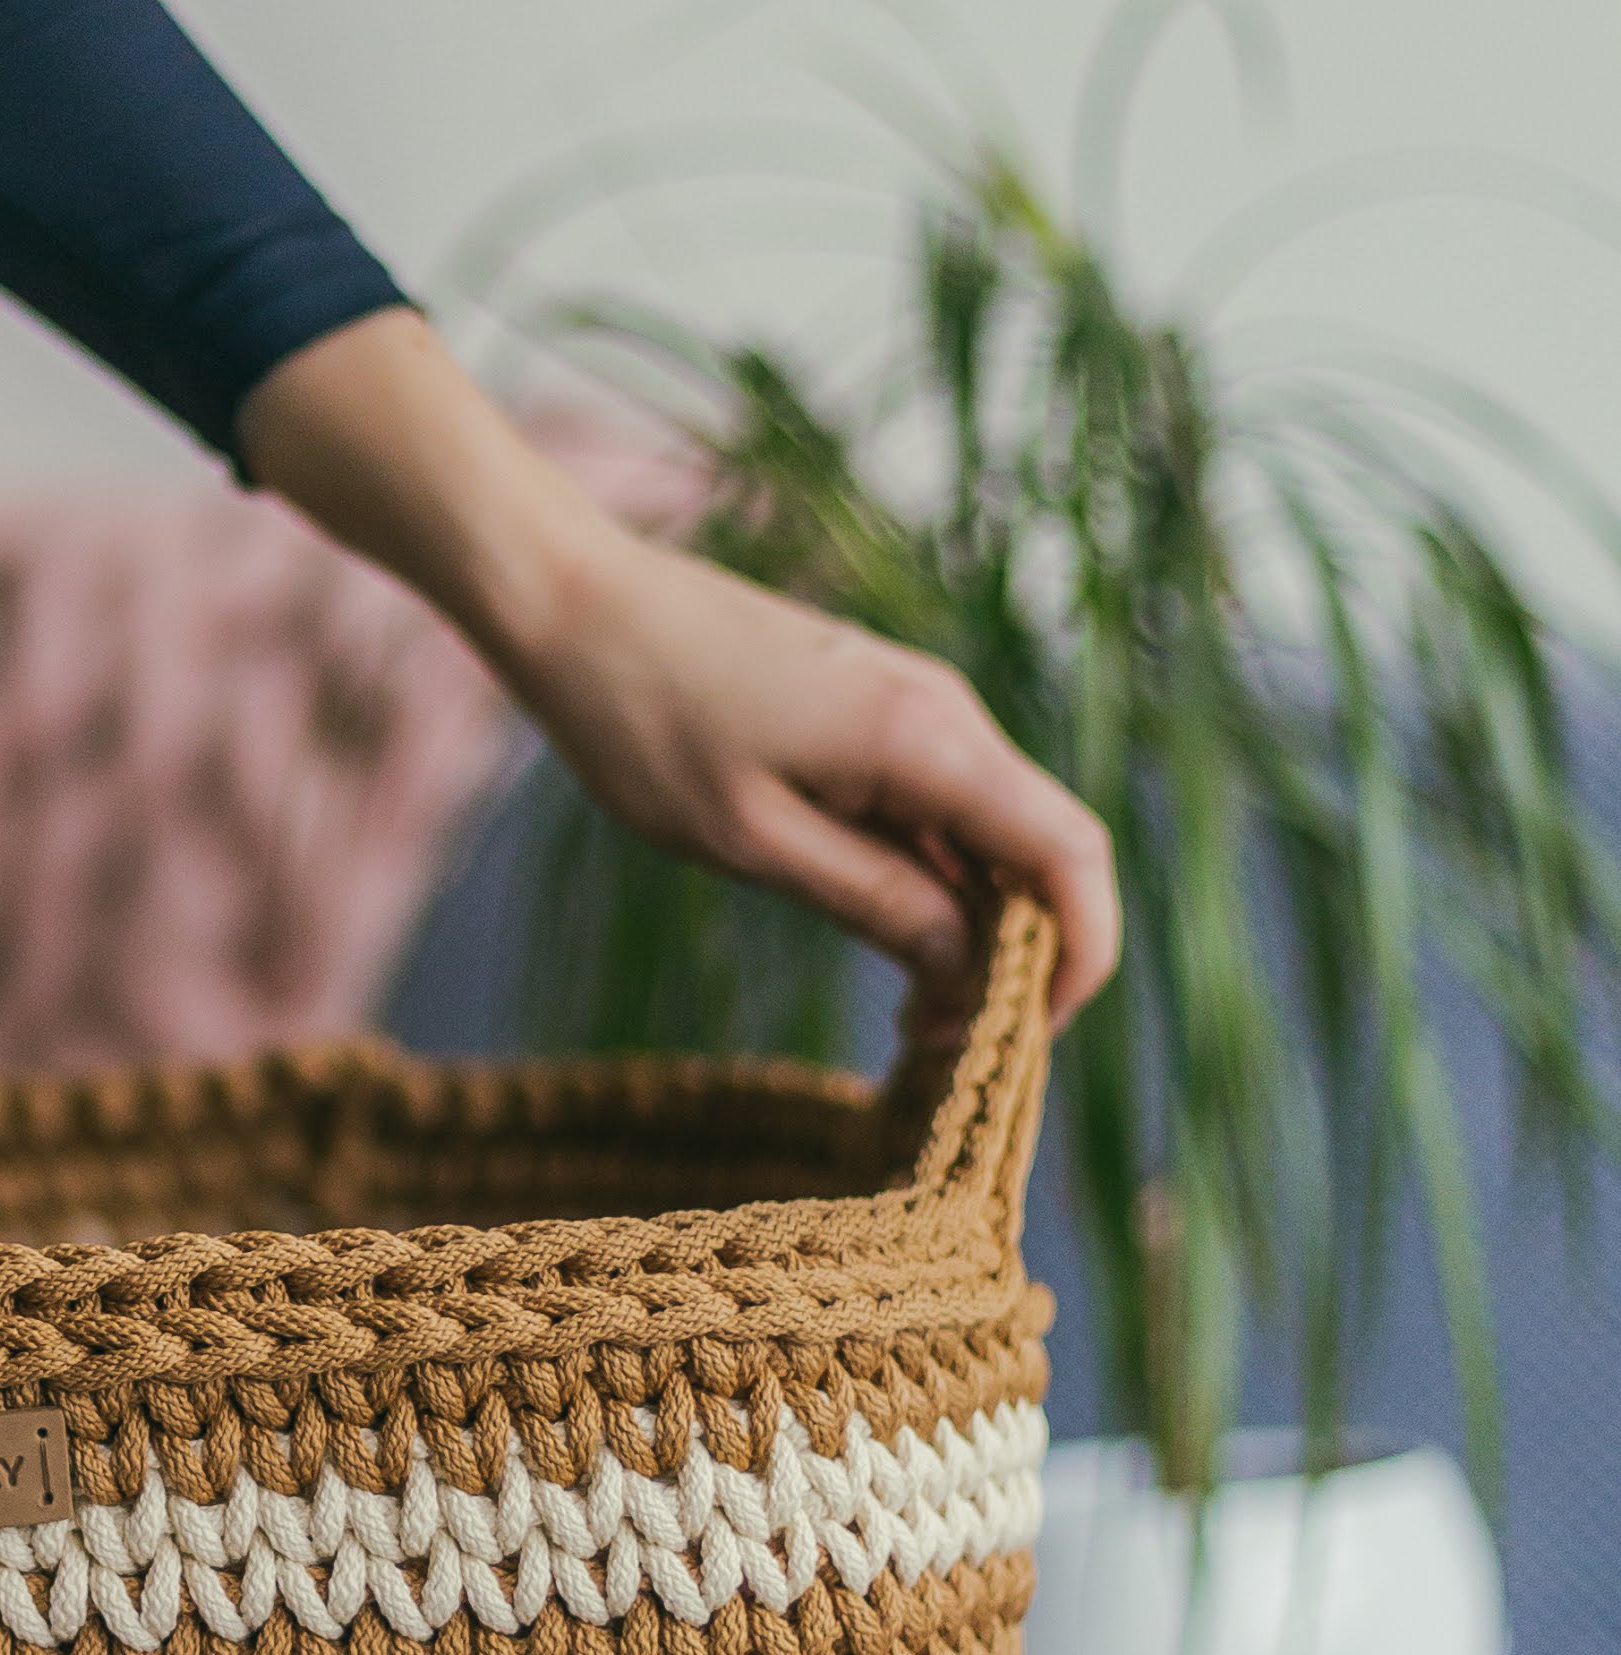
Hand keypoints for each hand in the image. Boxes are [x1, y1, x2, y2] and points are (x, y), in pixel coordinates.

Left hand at [239, 307, 1117, 1023]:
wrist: (576, 604)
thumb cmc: (646, 724)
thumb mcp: (754, 840)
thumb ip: (874, 902)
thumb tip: (969, 970)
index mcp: (927, 741)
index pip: (1069, 855)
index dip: (1078, 955)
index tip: (1027, 1040)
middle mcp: (944, 714)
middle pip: (1042, 850)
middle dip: (1023, 957)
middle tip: (947, 1050)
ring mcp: (913, 708)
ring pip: (992, 834)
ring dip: (977, 926)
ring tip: (913, 1020)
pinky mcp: (875, 714)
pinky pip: (939, 808)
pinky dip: (937, 880)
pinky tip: (893, 940)